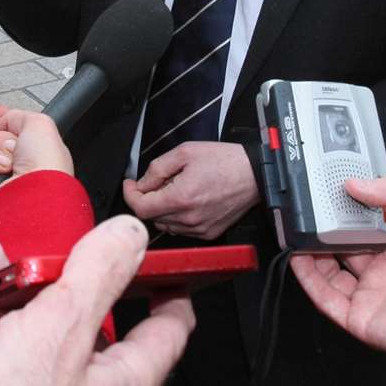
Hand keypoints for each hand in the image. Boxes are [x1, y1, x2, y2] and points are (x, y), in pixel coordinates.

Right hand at [0, 105, 74, 188]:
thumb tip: (0, 120)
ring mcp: (4, 180)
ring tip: (7, 167)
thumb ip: (18, 115)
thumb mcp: (39, 123)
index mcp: (38, 150)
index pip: (15, 129)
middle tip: (15, 151)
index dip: (2, 119)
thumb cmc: (46, 165)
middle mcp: (22, 166)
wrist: (33, 195)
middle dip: (1, 141)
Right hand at [0, 216, 194, 385]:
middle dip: (65, 279)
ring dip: (9, 288)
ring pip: (28, 332)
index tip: (164, 263)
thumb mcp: (59, 327)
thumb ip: (97, 273)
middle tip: (55, 250)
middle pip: (86, 325)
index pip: (164, 334)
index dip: (168, 291)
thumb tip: (128, 236)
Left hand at [122, 141, 257, 240]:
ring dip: (164, 209)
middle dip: (149, 198)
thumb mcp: (185, 152)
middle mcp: (189, 219)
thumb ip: (157, 169)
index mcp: (181, 198)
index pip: (140, 208)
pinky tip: (190, 201)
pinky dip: (178, 217)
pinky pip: (182, 230)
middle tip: (160, 181)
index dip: (130, 195)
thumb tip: (141, 184)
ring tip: (179, 189)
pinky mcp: (209, 234)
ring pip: (166, 224)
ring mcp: (199, 229)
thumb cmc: (224, 161)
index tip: (131, 185)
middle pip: (152, 217)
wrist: (255, 174)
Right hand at [290, 176, 385, 357]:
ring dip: (313, 253)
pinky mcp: (359, 318)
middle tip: (312, 212)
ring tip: (300, 231)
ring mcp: (371, 297)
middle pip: (346, 251)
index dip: (350, 214)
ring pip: (331, 273)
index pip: (369, 230)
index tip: (333, 197)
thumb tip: (358, 184)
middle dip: (328, 233)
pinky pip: (326, 298)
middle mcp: (385, 275)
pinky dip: (308, 278)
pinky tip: (298, 256)